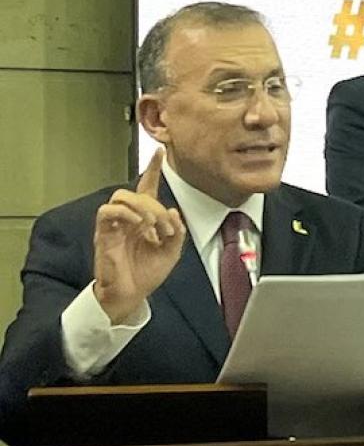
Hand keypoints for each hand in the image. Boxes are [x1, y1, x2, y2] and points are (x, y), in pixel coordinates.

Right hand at [92, 149, 185, 323]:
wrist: (132, 294)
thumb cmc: (147, 273)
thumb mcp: (172, 252)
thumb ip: (177, 232)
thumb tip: (174, 212)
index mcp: (145, 219)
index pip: (146, 187)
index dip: (152, 169)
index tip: (160, 151)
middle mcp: (129, 218)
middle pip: (136, 192)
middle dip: (156, 206)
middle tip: (166, 229)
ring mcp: (115, 225)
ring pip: (121, 196)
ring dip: (142, 207)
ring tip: (152, 227)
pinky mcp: (104, 233)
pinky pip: (107, 211)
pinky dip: (125, 213)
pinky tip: (138, 225)